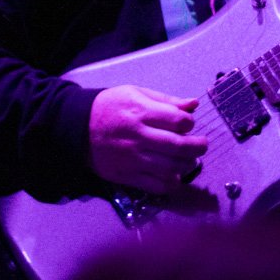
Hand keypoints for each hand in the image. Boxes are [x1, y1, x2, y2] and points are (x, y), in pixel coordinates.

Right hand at [88, 85, 207, 194]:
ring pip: (170, 168)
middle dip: (198, 147)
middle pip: (179, 146)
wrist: (78, 127)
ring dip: (187, 165)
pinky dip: (171, 184)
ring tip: (189, 160)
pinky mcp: (126, 175)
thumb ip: (167, 100)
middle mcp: (138, 137)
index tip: (188, 124)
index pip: (178, 121)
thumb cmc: (111, 107)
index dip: (189, 123)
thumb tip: (194, 104)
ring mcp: (132, 158)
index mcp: (141, 113)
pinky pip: (155, 185)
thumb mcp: (136, 94)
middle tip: (201, 145)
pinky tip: (175, 176)